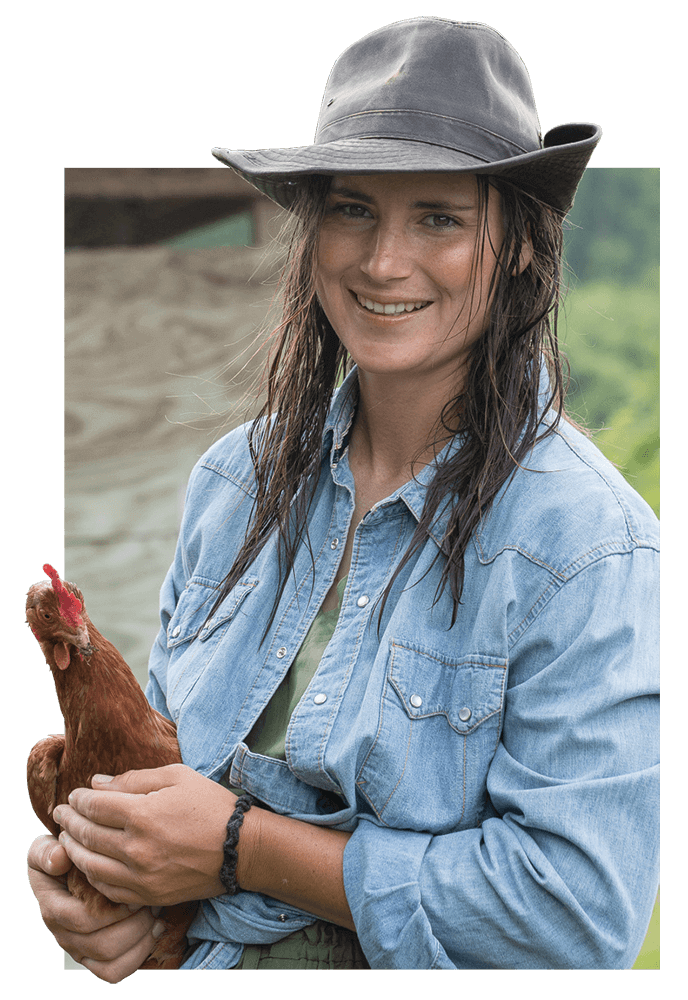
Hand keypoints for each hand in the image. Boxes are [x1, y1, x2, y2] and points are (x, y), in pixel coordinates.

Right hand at [27, 833, 162, 982]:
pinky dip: (138, 955)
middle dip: (133, 925)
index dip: (109, 910)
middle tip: (151, 902)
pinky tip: (154, 929)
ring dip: (140, 939)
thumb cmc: (65, 856)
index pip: (81, 920)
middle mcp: (64, 935)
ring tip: (154, 914)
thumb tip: (59, 859)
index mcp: (53, 909)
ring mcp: (80, 949)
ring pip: (112, 962)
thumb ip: (46, 852)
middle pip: (102, 945)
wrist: (74, 867)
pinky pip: (116, 971)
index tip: (129, 892)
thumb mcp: (47, 849)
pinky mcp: (94, 958)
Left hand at [52, 763, 236, 907]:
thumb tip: (98, 783)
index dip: (79, 799)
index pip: (94, 806)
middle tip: (61, 814)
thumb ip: (134, 779)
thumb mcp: (177, 777)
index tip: (74, 795)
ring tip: (66, 838)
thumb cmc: (211, 805)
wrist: (241, 848)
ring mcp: (141, 877)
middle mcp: (136, 848)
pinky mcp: (148, 896)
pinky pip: (107, 889)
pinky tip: (88, 864)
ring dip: (73, 850)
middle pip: (87, 835)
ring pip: (90, 866)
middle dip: (69, 822)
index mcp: (143, 814)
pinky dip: (91, 876)